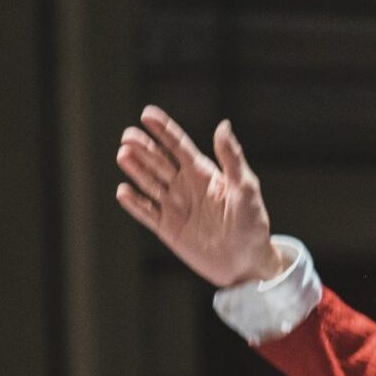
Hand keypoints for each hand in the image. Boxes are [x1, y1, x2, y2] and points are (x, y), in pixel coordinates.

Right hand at [114, 105, 284, 286]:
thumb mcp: (246, 188)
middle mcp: (186, 187)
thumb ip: (232, 159)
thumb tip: (223, 125)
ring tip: (123, 154)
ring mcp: (176, 208)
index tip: (147, 113)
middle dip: (144, 148)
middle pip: (160, 162)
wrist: (248, 262)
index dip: (164, 130)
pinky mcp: (169, 229)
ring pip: (150, 183)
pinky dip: (135, 203)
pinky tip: (123, 191)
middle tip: (128, 135)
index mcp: (204, 174)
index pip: (179, 146)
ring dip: (136, 169)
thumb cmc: (253, 223)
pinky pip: (147, 213)